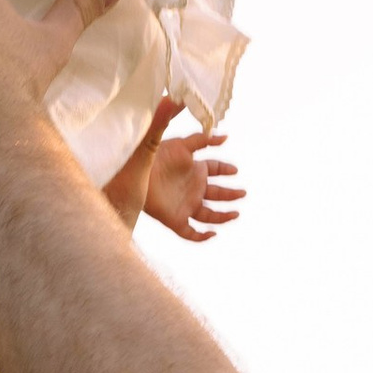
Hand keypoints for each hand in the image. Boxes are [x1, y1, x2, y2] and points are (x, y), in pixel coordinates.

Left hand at [143, 120, 244, 241]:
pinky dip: (201, 237)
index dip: (226, 169)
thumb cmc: (152, 156)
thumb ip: (201, 139)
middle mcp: (191, 188)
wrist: (129, 173)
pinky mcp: (174, 220)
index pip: (215, 169)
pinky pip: (190, 233)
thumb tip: (225, 135)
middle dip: (230, 194)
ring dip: (223, 216)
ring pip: (208, 215)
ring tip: (235, 214)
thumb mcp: (179, 144)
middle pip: (216, 194)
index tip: (235, 170)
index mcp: (193, 169)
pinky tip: (211, 234)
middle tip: (243, 193)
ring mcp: (184, 205)